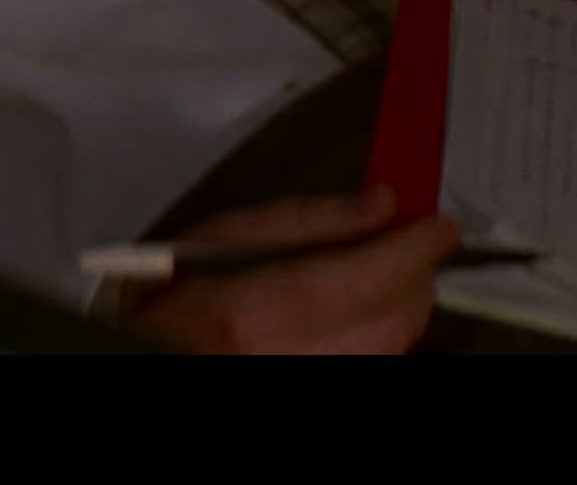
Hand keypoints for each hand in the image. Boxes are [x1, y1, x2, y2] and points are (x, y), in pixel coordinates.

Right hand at [117, 184, 460, 353]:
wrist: (147, 347)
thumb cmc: (169, 288)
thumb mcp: (222, 234)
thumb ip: (305, 219)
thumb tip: (380, 204)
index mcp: (253, 311)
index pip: (364, 278)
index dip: (412, 249)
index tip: (438, 225)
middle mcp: (286, 358)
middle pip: (392, 318)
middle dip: (412, 276)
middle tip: (409, 243)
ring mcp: (307, 376)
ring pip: (393, 345)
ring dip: (400, 305)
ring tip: (380, 272)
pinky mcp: (321, 381)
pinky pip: (374, 358)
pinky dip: (381, 330)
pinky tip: (360, 308)